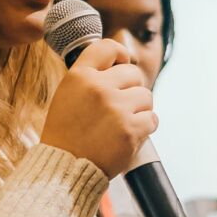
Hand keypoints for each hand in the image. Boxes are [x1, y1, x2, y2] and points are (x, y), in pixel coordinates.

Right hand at [39, 39, 156, 176]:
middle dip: (131, 89)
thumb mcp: (67, 95)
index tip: (122, 64)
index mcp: (79, 76)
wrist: (64, 168)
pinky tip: (129, 134)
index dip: (120, 54)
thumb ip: (91, 77)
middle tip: (119, 107)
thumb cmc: (66, 133)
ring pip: (146, 96)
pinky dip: (145, 127)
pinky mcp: (131, 130)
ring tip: (121, 123)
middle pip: (134, 74)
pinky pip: (152, 119)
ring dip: (139, 109)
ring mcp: (116, 109)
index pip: (108, 47)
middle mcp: (98, 88)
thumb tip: (122, 63)